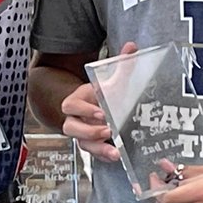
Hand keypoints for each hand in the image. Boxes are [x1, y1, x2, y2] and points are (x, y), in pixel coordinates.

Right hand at [59, 41, 137, 162]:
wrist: (100, 109)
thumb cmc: (104, 95)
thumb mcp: (112, 82)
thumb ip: (121, 66)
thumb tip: (131, 46)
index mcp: (77, 100)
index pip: (70, 105)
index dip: (84, 110)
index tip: (101, 113)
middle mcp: (76, 119)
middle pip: (71, 127)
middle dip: (88, 131)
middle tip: (107, 130)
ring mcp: (82, 134)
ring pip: (81, 144)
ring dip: (97, 148)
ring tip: (114, 151)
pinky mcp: (91, 145)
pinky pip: (93, 154)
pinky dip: (103, 156)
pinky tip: (115, 156)